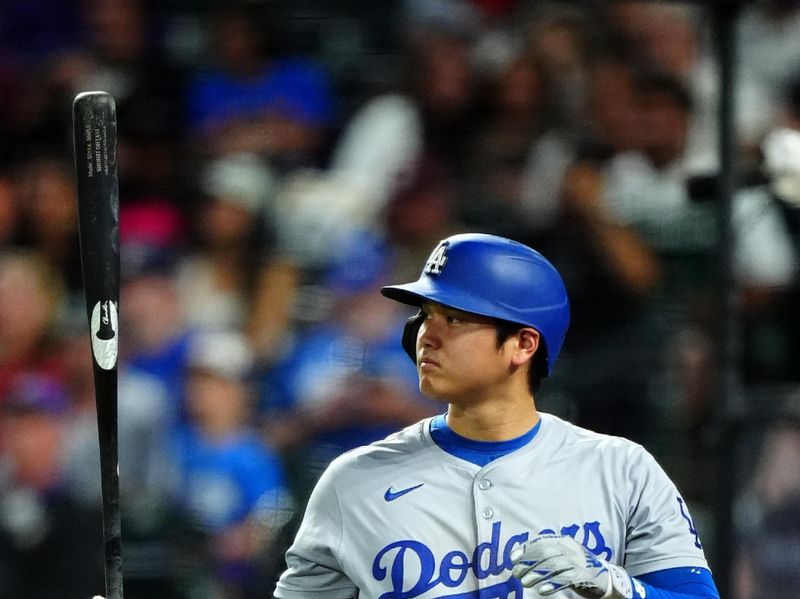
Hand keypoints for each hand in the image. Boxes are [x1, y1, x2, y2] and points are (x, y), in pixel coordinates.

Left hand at [510, 535, 632, 597]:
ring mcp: (578, 562)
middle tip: (517, 574)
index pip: (541, 542)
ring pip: (553, 566)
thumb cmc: (578, 569)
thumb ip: (545, 555)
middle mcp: (570, 549)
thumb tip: (520, 557)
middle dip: (528, 563)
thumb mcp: (563, 557)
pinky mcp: (584, 576)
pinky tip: (542, 590)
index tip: (513, 558)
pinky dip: (552, 584)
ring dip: (536, 575)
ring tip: (526, 583)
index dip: (525, 549)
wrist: (606, 579)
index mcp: (564, 542)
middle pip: (545, 554)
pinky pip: (565, 579)